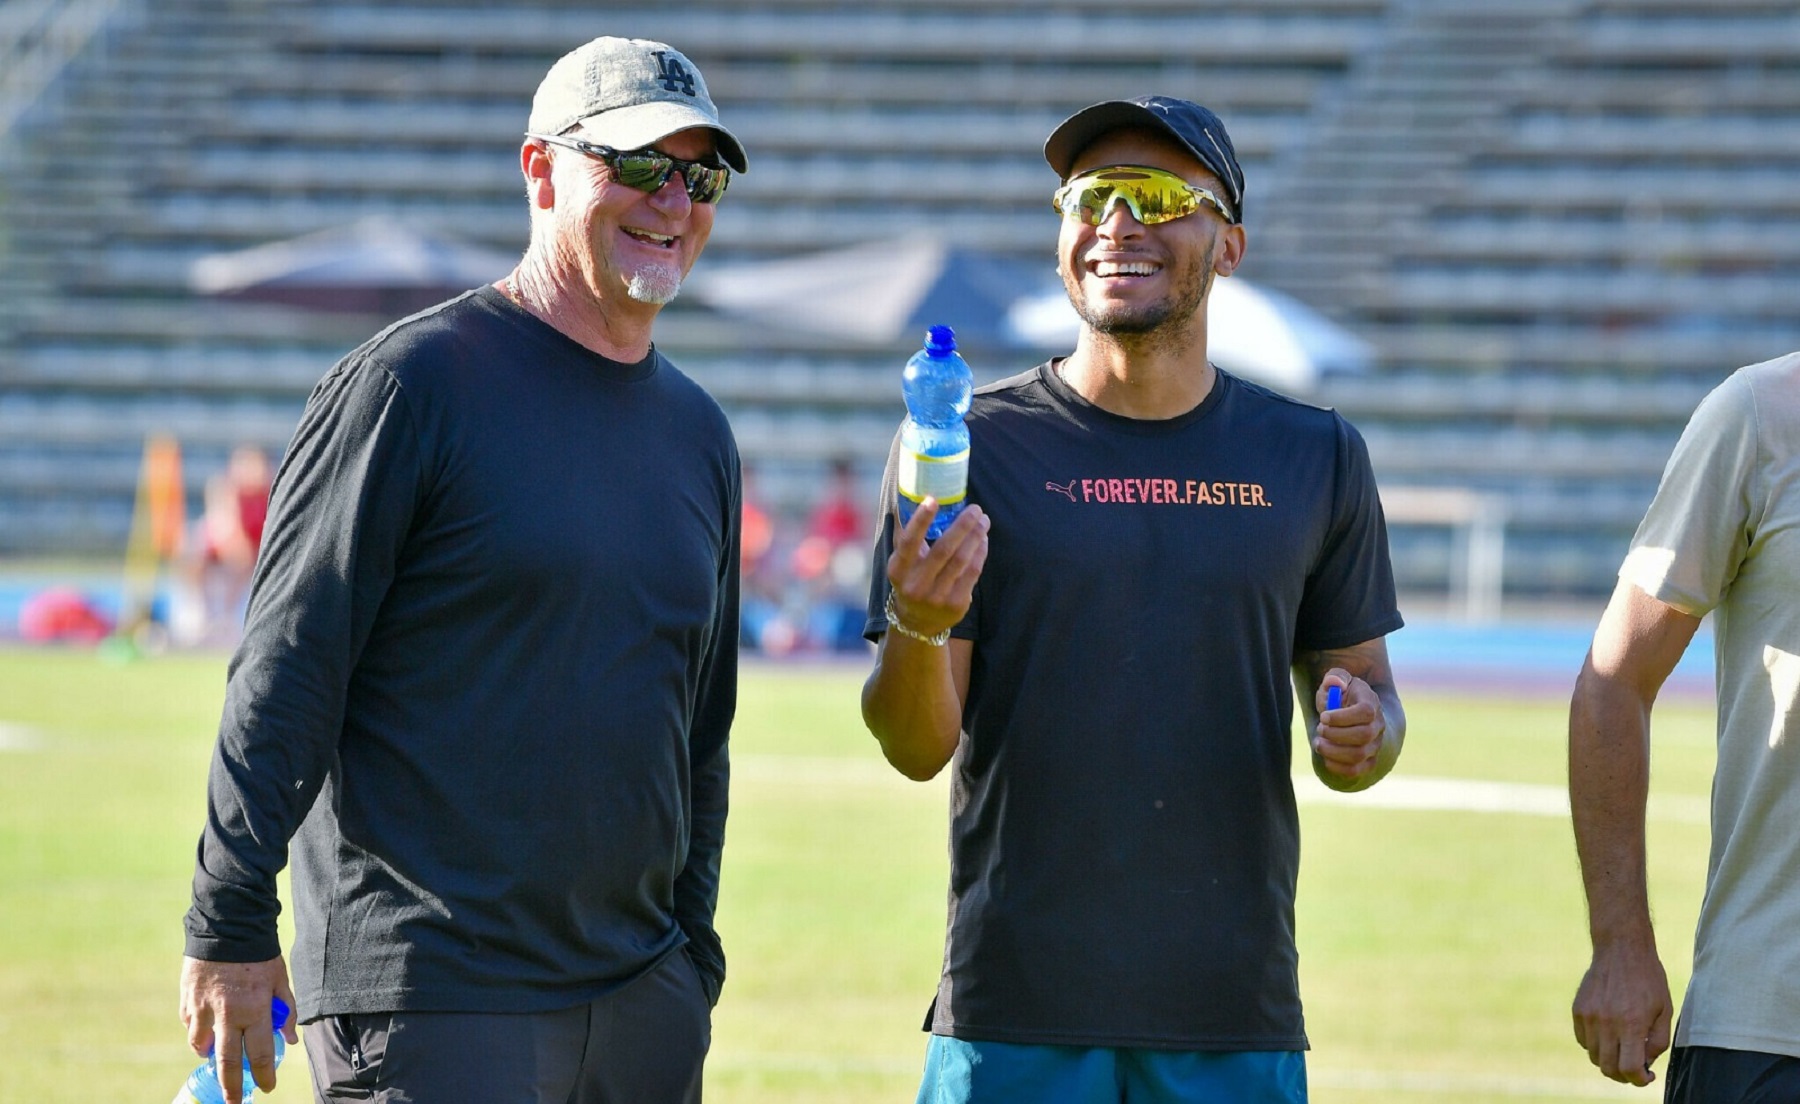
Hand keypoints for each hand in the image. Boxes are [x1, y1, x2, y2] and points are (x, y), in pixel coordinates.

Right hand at [180, 955, 298, 1103]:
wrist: (227, 925)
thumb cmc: (259, 953)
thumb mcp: (280, 979)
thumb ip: (286, 1010)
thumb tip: (290, 1039)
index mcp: (256, 1009)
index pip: (261, 1053)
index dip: (265, 1074)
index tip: (267, 1087)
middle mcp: (228, 1014)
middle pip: (228, 1062)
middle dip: (231, 1086)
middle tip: (232, 1102)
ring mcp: (204, 1009)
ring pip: (201, 1046)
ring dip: (209, 1056)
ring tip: (216, 1058)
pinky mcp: (187, 1000)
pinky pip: (190, 1026)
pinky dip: (197, 1033)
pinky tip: (205, 1030)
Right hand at [884, 498, 987, 642]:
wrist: (917, 622)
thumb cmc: (911, 580)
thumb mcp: (902, 564)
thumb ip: (907, 537)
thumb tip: (915, 500)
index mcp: (898, 571)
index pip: (908, 542)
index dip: (920, 520)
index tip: (933, 499)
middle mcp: (916, 585)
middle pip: (943, 550)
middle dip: (962, 526)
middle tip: (975, 508)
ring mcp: (937, 597)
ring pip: (961, 560)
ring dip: (975, 536)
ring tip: (983, 520)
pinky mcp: (956, 605)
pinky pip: (972, 572)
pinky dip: (980, 552)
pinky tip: (983, 539)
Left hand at [1311, 670, 1383, 778]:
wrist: (1349, 711)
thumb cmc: (1340, 694)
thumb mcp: (1337, 679)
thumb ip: (1335, 676)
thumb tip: (1336, 684)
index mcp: (1371, 703)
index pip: (1365, 713)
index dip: (1342, 717)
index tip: (1323, 716)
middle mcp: (1378, 725)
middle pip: (1363, 736)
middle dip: (1335, 734)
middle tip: (1320, 728)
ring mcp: (1374, 745)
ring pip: (1358, 755)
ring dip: (1333, 751)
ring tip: (1319, 742)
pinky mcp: (1367, 760)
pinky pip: (1355, 770)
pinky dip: (1336, 767)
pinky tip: (1325, 755)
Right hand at [1572, 941, 1671, 1085]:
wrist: (1621, 949)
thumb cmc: (1649, 980)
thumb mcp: (1665, 1011)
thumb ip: (1658, 1042)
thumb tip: (1645, 1063)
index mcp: (1632, 1024)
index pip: (1629, 1069)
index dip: (1639, 1080)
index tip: (1646, 1076)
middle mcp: (1607, 1022)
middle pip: (1608, 1068)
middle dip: (1623, 1076)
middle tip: (1634, 1068)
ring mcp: (1589, 1016)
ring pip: (1594, 1056)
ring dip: (1608, 1060)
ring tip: (1620, 1049)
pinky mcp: (1578, 1009)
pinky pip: (1582, 1039)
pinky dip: (1595, 1044)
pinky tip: (1607, 1033)